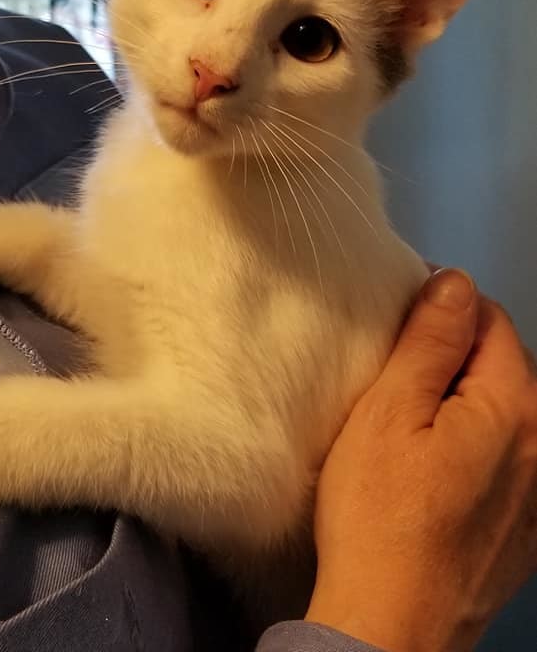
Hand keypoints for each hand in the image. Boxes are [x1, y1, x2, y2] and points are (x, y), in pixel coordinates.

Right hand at [305, 269, 536, 651]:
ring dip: (465, 401)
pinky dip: (476, 445)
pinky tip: (434, 472)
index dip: (441, 311)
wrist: (390, 624)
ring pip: (506, 412)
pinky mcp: (527, 529)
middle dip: (455, 355)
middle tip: (395, 380)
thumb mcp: (390, 411)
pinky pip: (508, 458)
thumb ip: (430, 341)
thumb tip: (456, 283)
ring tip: (411, 426)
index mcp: (516, 407)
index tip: (398, 330)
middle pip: (504, 364)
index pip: (490, 319)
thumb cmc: (378, 514)